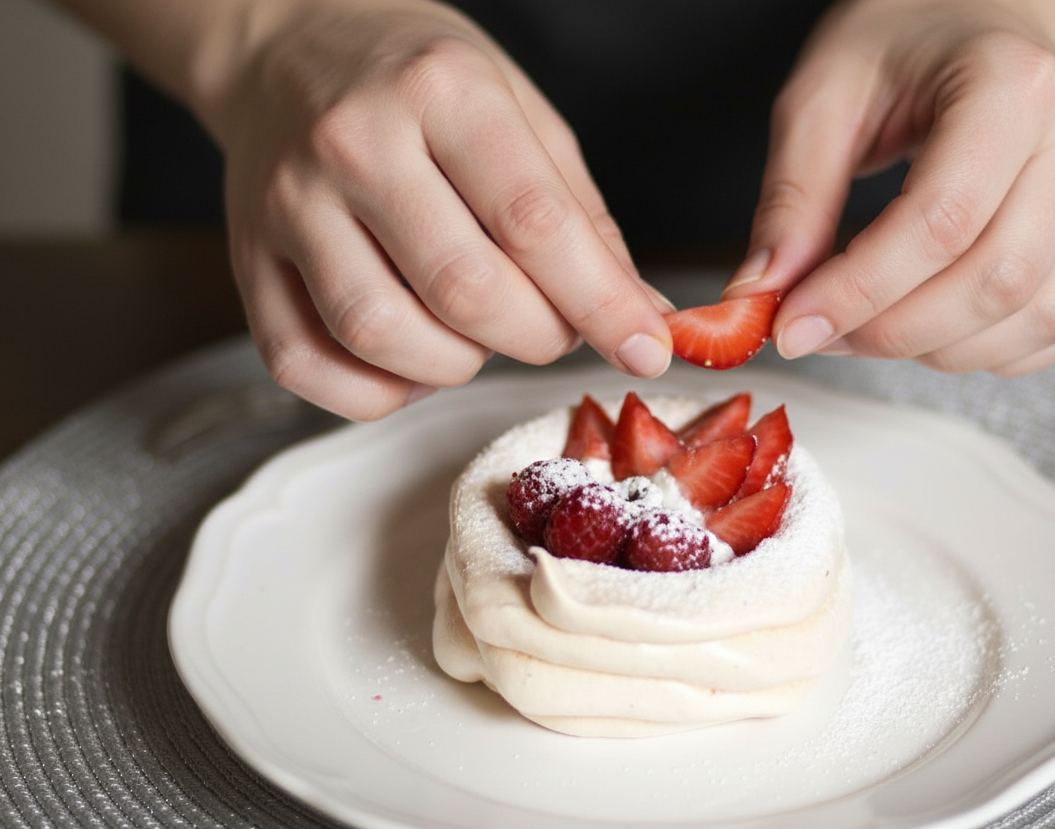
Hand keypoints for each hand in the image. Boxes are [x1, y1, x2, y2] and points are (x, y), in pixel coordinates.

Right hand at [215, 0, 671, 418]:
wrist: (285, 49)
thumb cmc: (419, 82)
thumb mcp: (522, 114)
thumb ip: (582, 218)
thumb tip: (642, 314)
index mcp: (442, 92)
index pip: (534, 224)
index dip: (601, 305)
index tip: (646, 349)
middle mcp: (354, 143)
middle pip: (462, 291)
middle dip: (535, 337)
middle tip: (554, 328)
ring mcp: (289, 204)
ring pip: (380, 336)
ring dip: (454, 366)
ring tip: (475, 333)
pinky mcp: (247, 258)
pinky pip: (303, 365)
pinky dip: (373, 391)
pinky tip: (409, 357)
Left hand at [726, 0, 1054, 374]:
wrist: (975, 16)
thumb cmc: (900, 45)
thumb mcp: (821, 99)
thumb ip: (791, 201)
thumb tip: (759, 299)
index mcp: (1012, 83)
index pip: (941, 220)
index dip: (859, 291)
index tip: (791, 325)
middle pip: (998, 279)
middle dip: (895, 330)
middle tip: (821, 332)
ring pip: (1038, 316)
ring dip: (939, 350)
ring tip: (867, 329)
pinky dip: (991, 353)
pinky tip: (930, 331)